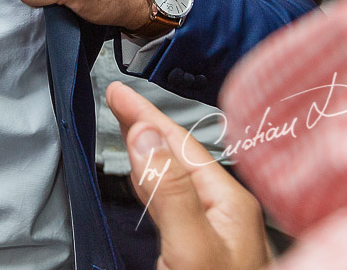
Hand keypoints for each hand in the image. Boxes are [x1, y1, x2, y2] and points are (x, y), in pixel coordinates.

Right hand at [107, 82, 269, 269]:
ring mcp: (216, 236)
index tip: (117, 92)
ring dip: (150, 152)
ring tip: (129, 130)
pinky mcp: (201, 256)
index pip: (180, 143)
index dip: (145, 114)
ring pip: (177, 179)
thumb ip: (168, 191)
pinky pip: (174, 205)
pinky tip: (148, 185)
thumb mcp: (191, 247)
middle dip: (148, 126)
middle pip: (180, 156)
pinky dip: (152, 185)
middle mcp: (226, 216)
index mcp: (229, 204)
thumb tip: (145, 134)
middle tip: (118, 101)